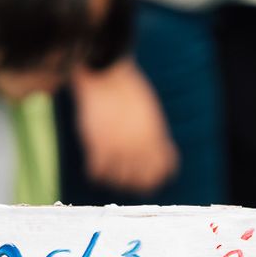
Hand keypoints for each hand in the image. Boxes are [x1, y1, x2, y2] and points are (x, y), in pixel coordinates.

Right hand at [71, 59, 179, 193]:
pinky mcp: (98, 146)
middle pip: (140, 181)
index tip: (144, 172)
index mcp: (155, 138)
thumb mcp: (148, 112)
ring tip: (107, 167)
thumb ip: (153, 134)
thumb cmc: (126, 88)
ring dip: (112, 176)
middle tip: (122, 172)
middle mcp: (140, 146)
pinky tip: (92, 162)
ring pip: (118, 180)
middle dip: (132, 180)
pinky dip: (94, 170)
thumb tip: (154, 150)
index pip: (163, 171)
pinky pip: (97, 173)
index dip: (154, 175)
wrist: (105, 74)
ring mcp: (120, 148)